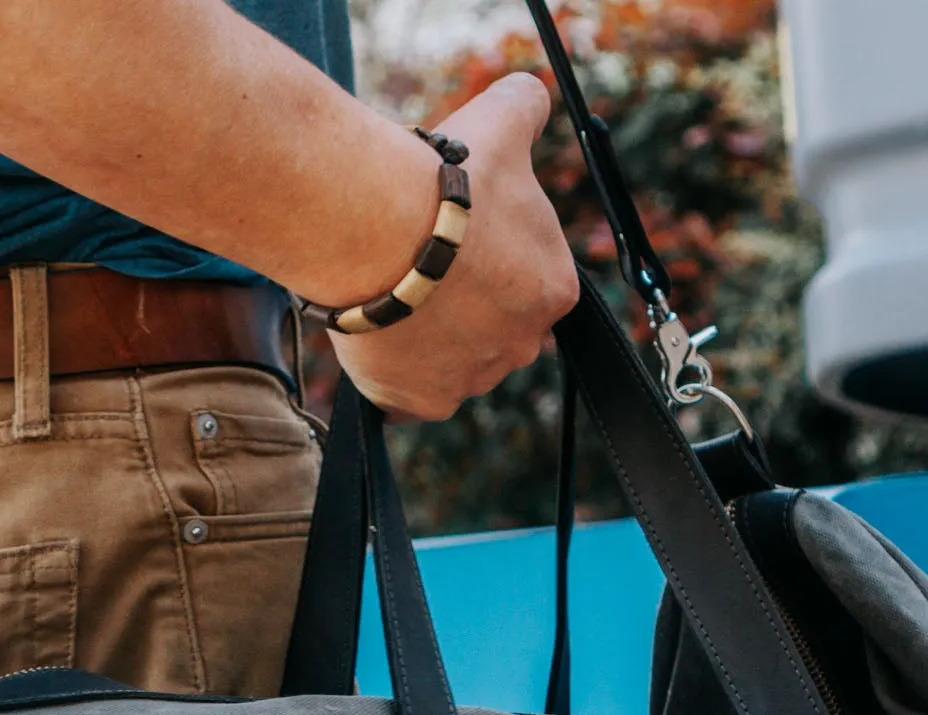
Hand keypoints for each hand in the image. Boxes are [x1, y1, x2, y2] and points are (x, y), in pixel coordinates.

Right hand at [324, 74, 580, 421]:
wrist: (372, 226)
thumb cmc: (441, 179)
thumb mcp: (499, 122)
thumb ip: (526, 108)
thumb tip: (531, 100)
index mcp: (555, 289)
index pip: (532, 286)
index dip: (494, 266)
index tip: (461, 247)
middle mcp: (522, 344)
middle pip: (498, 332)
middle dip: (470, 310)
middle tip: (426, 271)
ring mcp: (473, 378)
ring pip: (455, 365)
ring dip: (432, 341)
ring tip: (395, 296)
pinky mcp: (423, 402)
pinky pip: (413, 396)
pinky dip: (397, 373)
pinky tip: (380, 333)